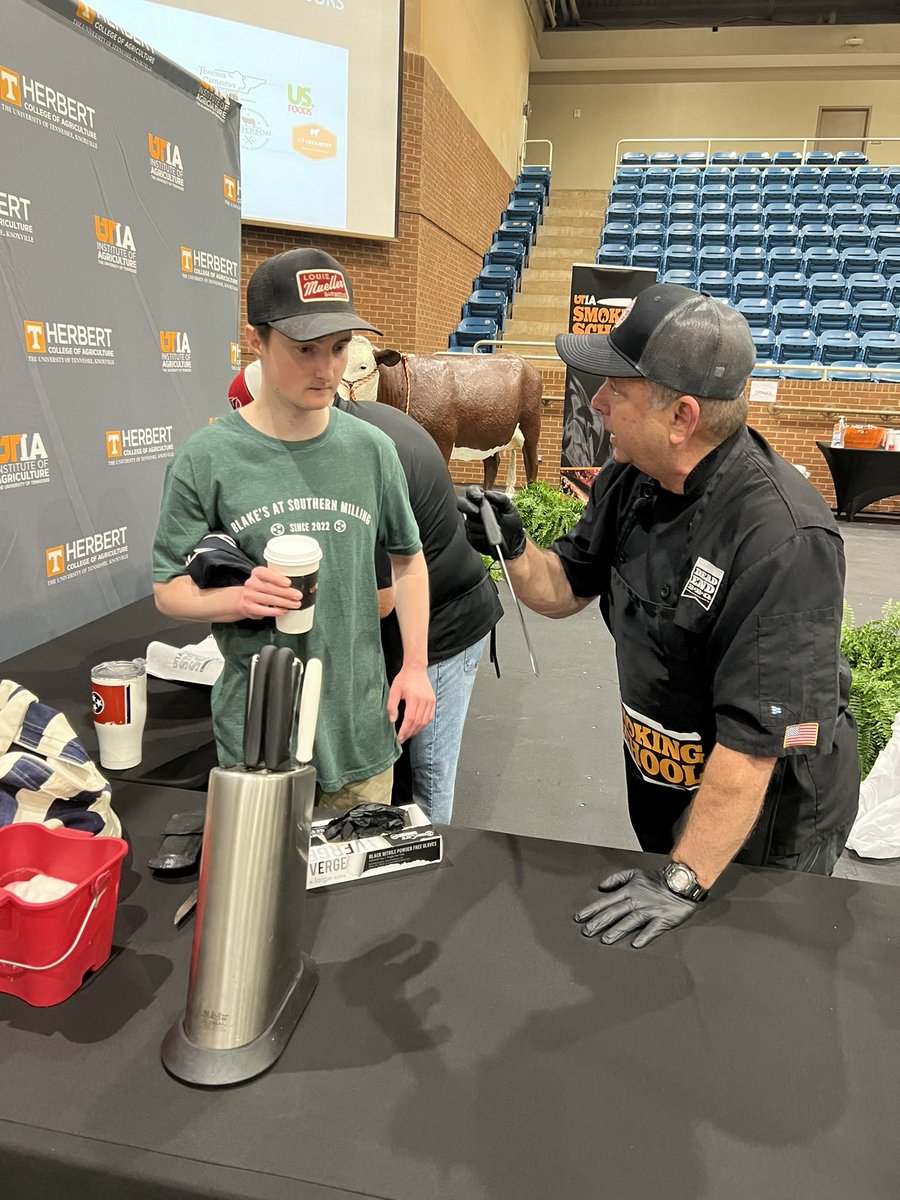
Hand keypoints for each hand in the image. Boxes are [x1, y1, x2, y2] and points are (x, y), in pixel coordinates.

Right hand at [236, 565, 300, 619]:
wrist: (246, 599)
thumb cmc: (262, 588)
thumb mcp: (268, 579)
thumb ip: (279, 579)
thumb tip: (299, 583)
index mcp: (257, 573)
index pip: (265, 573)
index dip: (277, 578)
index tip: (288, 583)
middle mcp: (251, 583)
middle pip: (270, 588)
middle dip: (287, 593)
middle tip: (298, 596)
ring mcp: (248, 596)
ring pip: (269, 599)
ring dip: (285, 603)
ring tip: (295, 604)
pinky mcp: (249, 607)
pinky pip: (265, 610)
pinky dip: (276, 611)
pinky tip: (284, 610)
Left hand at [387, 665, 434, 742]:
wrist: (416, 669)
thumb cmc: (403, 679)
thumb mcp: (393, 691)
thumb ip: (392, 706)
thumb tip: (393, 720)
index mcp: (414, 698)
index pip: (410, 719)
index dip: (404, 730)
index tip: (399, 738)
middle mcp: (424, 700)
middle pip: (418, 722)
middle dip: (409, 733)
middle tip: (402, 739)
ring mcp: (430, 701)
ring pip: (425, 721)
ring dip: (416, 730)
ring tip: (408, 734)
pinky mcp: (433, 701)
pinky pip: (430, 717)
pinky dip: (423, 724)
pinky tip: (416, 727)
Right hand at [456, 485, 525, 559]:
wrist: (513, 543)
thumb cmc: (512, 524)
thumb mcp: (511, 509)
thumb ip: (501, 498)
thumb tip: (487, 494)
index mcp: (484, 501)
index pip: (472, 492)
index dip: (473, 493)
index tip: (479, 498)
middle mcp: (475, 511)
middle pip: (462, 504)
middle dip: (468, 507)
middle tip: (478, 512)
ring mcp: (472, 524)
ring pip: (469, 522)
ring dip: (482, 526)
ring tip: (495, 529)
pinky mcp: (471, 537)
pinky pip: (472, 534)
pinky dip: (482, 536)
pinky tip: (490, 537)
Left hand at [574, 868, 701, 947]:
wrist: (681, 882)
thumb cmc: (658, 880)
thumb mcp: (635, 873)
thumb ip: (617, 878)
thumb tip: (601, 886)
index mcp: (629, 891)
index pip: (606, 901)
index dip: (592, 910)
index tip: (580, 918)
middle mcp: (637, 901)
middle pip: (615, 913)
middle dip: (599, 922)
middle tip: (587, 932)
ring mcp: (649, 911)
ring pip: (630, 921)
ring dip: (617, 931)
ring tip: (606, 939)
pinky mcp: (662, 919)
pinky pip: (652, 929)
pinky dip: (644, 936)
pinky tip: (636, 944)